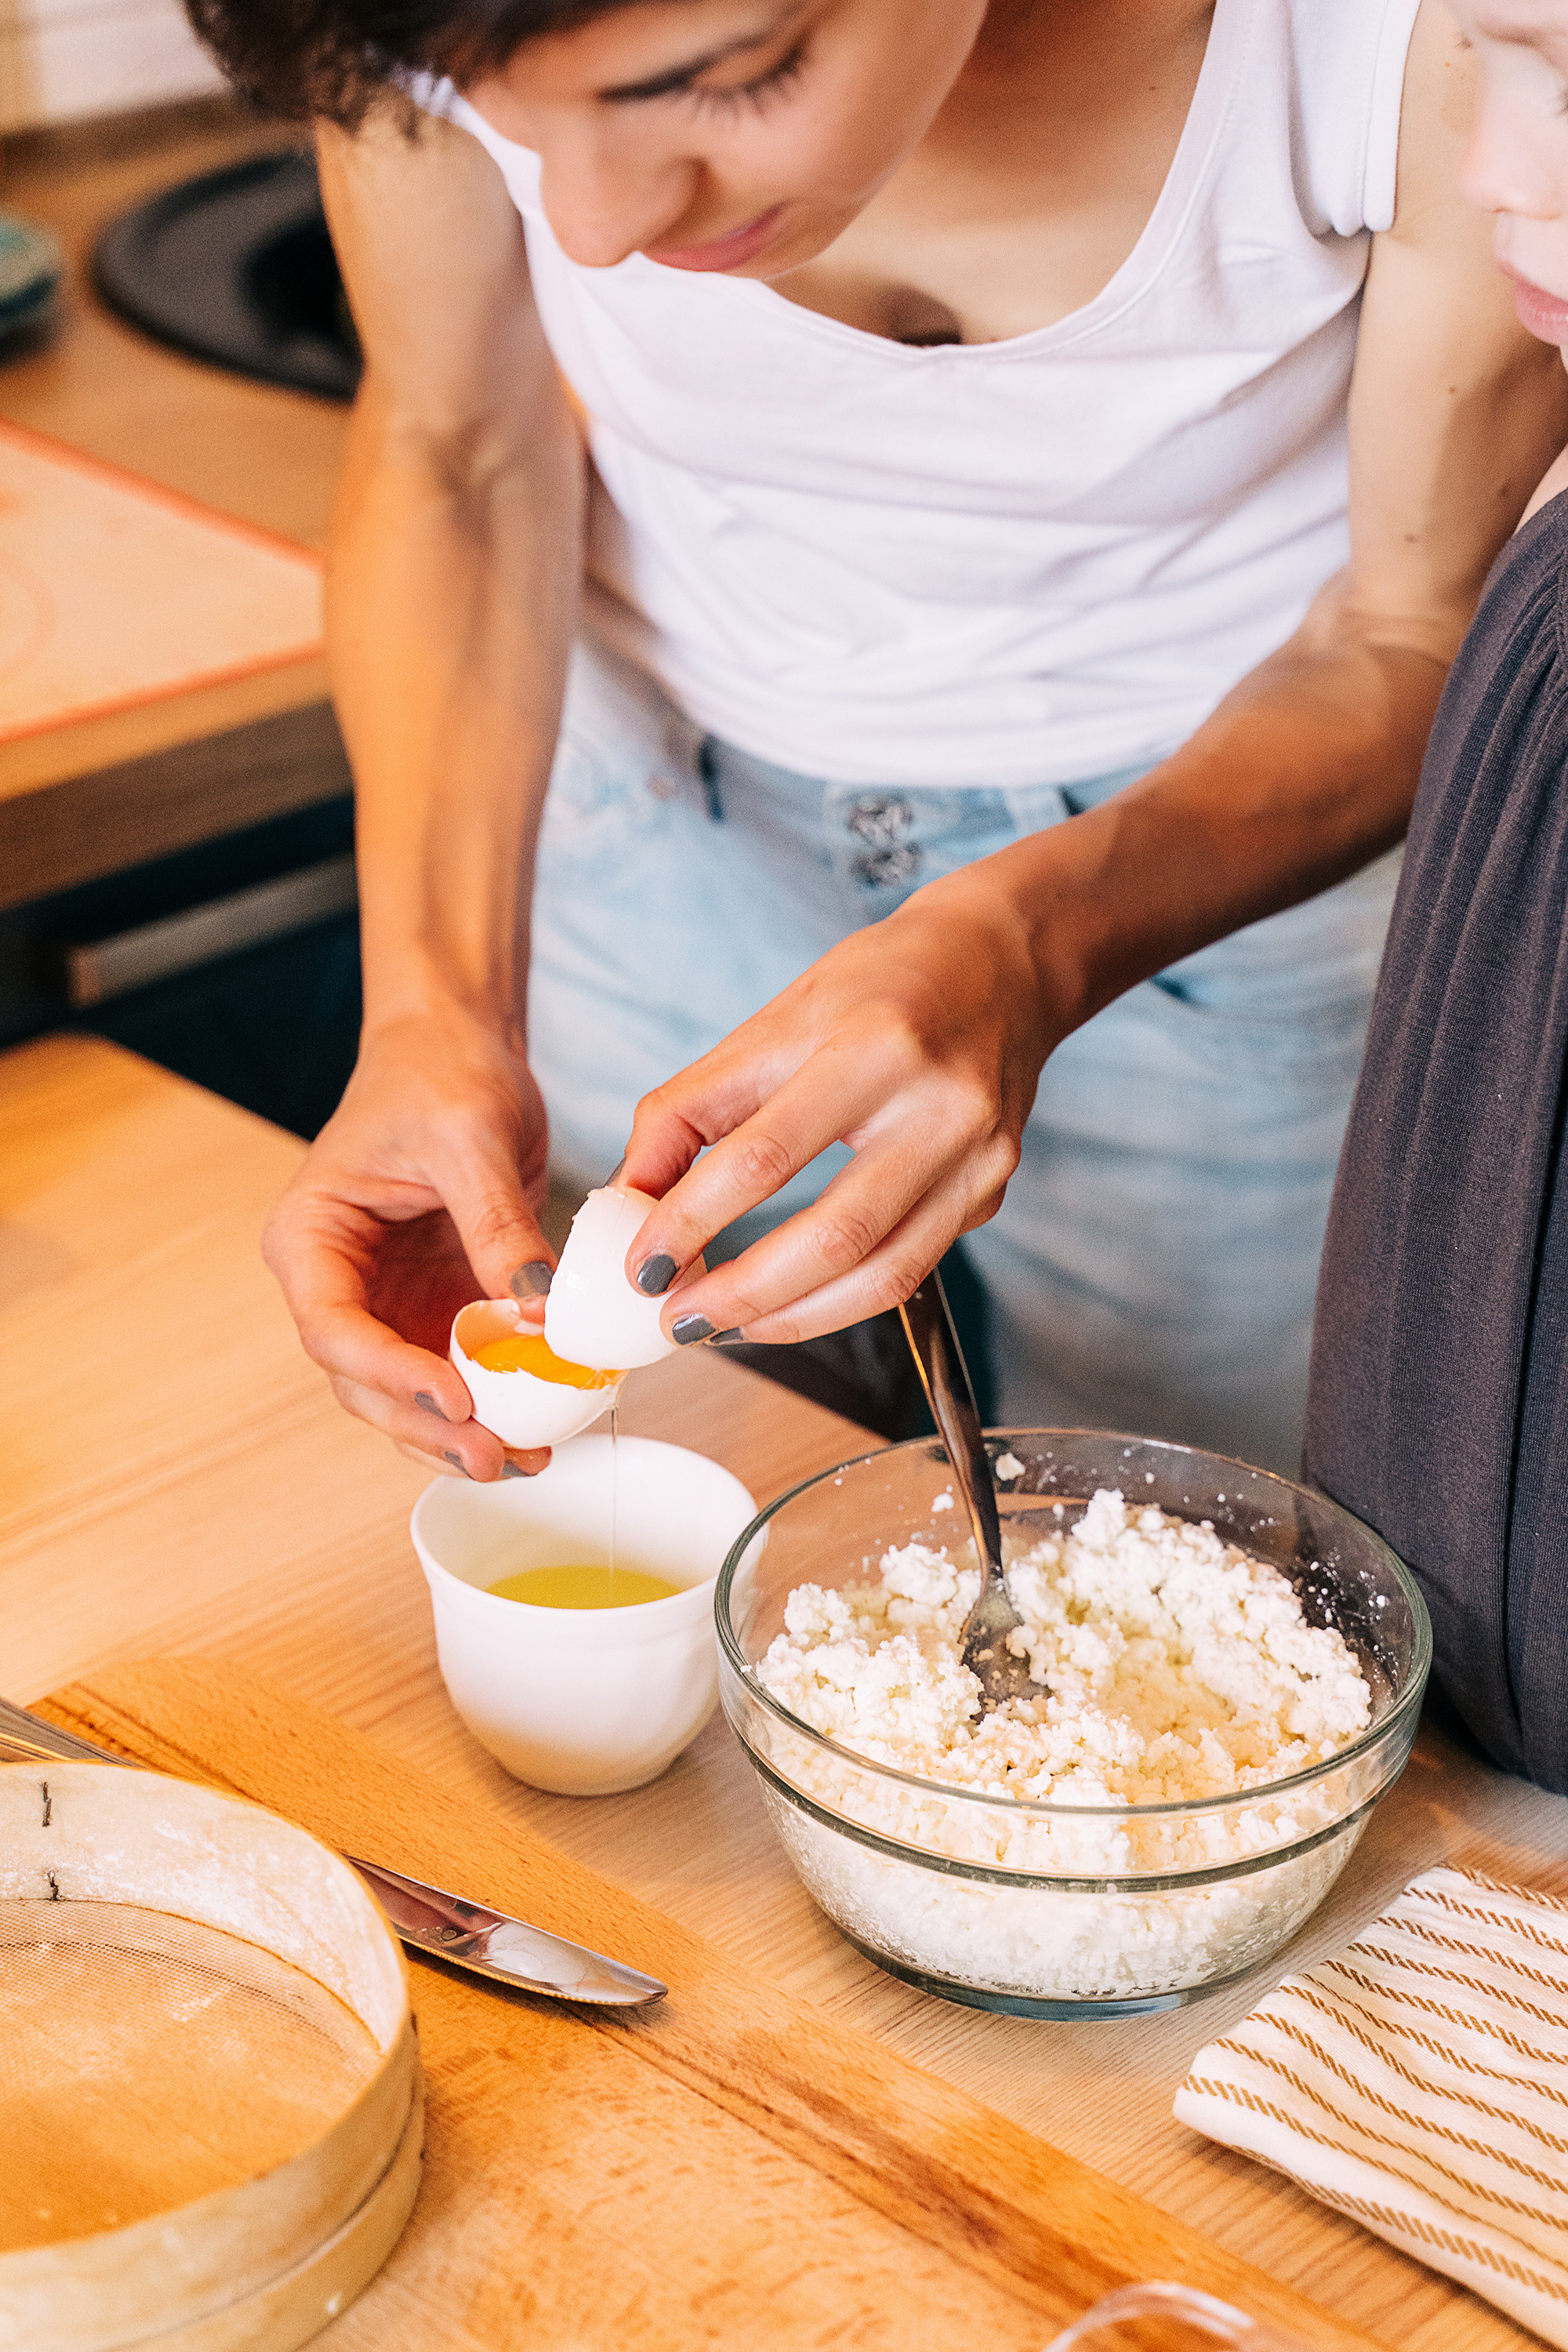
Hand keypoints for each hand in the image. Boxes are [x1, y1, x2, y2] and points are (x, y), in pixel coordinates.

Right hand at [262, 1004, 555, 1479]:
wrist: (458, 1046)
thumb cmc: (439, 1073)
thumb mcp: (470, 1139)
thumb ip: (496, 1225)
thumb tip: (536, 1311)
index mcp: (311, 1239)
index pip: (333, 1328)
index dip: (390, 1373)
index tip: (454, 1397)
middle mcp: (339, 1282)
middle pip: (367, 1381)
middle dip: (428, 1426)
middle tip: (495, 1456)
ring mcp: (389, 1301)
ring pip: (410, 1392)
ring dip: (461, 1432)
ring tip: (524, 1460)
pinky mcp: (438, 1305)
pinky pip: (460, 1369)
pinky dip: (496, 1400)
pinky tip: (540, 1425)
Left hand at [618, 860, 1055, 1345]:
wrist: (1002, 964)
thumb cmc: (878, 986)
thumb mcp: (774, 1022)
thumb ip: (692, 1109)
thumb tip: (630, 1200)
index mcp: (872, 1046)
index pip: (764, 1156)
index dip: (690, 1221)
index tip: (641, 1266)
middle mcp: (939, 1107)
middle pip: (834, 1236)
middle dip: (742, 1293)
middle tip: (678, 1319)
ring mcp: (977, 1158)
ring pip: (879, 1275)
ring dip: (790, 1318)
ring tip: (725, 1325)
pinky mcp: (990, 1192)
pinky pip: (907, 1270)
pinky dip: (836, 1301)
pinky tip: (787, 1304)